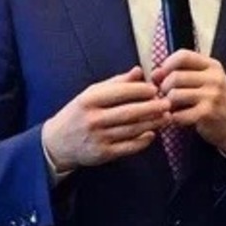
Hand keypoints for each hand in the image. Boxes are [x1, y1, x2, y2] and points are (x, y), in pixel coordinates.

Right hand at [41, 67, 170, 168]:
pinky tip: (152, 134)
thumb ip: (116, 83)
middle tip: (168, 103)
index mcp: (89, 100)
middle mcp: (93, 119)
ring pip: (132, 130)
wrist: (57, 143)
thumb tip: (138, 71)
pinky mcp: (103, 154)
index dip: (141, 90)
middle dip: (152, 107)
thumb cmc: (77, 114)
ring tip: (166, 117)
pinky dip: (143, 141)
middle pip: (129, 112)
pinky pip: (128, 147)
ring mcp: (98, 138)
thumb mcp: (91, 94)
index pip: (120, 92)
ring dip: (152, 123)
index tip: (155, 88)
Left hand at [154, 50, 225, 152]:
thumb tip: (155, 74)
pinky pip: (180, 114)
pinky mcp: (208, 113)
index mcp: (212, 66)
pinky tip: (177, 118)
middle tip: (165, 95)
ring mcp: (212, 96)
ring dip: (168, 103)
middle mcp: (214, 78)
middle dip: (164, 87)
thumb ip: (182, 73)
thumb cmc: (215, 99)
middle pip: (175, 76)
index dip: (167, 64)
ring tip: (171, 106)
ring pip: (175, 94)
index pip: (183, 55)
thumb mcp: (205, 80)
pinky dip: (174, 118)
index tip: (163, 75)